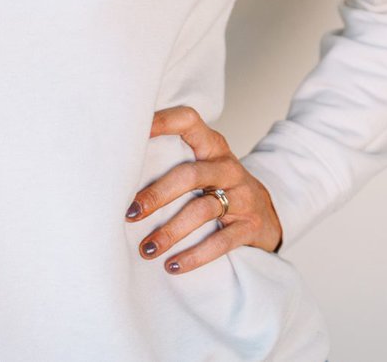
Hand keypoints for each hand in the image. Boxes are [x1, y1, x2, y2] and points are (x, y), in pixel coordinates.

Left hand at [125, 105, 284, 273]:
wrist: (268, 213)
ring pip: (202, 211)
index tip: (134, 133)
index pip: (188, 121)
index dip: (163, 122)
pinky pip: (220, 243)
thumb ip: (174, 158)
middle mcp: (227, 167)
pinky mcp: (248, 226)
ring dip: (170, 232)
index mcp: (212, 146)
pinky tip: (173, 266)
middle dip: (157, 195)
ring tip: (146, 249)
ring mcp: (241, 196)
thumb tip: (118, 168)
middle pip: (190, 175)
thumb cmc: (220, 186)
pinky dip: (194, 256)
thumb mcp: (205, 164)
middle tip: (131, 213)